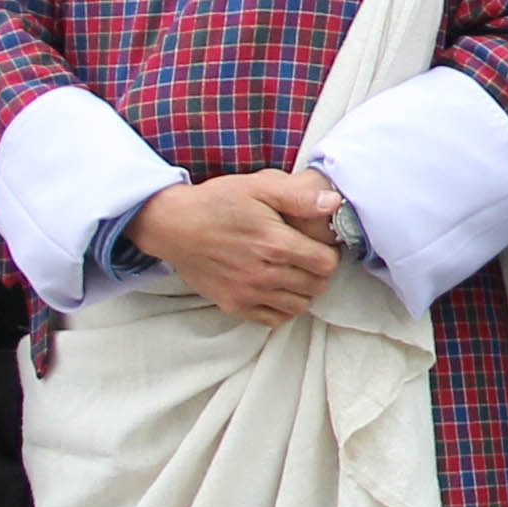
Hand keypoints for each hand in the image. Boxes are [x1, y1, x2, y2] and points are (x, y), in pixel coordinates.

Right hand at [132, 169, 343, 326]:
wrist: (173, 225)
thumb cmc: (217, 203)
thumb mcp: (258, 187)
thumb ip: (298, 196)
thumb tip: (333, 203)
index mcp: (275, 244)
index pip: (326, 264)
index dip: (329, 254)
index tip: (320, 246)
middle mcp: (264, 274)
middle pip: (316, 287)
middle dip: (318, 272)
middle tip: (308, 258)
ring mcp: (248, 294)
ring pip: (299, 306)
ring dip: (303, 291)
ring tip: (293, 273)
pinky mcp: (234, 305)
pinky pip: (274, 319)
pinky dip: (282, 308)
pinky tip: (277, 289)